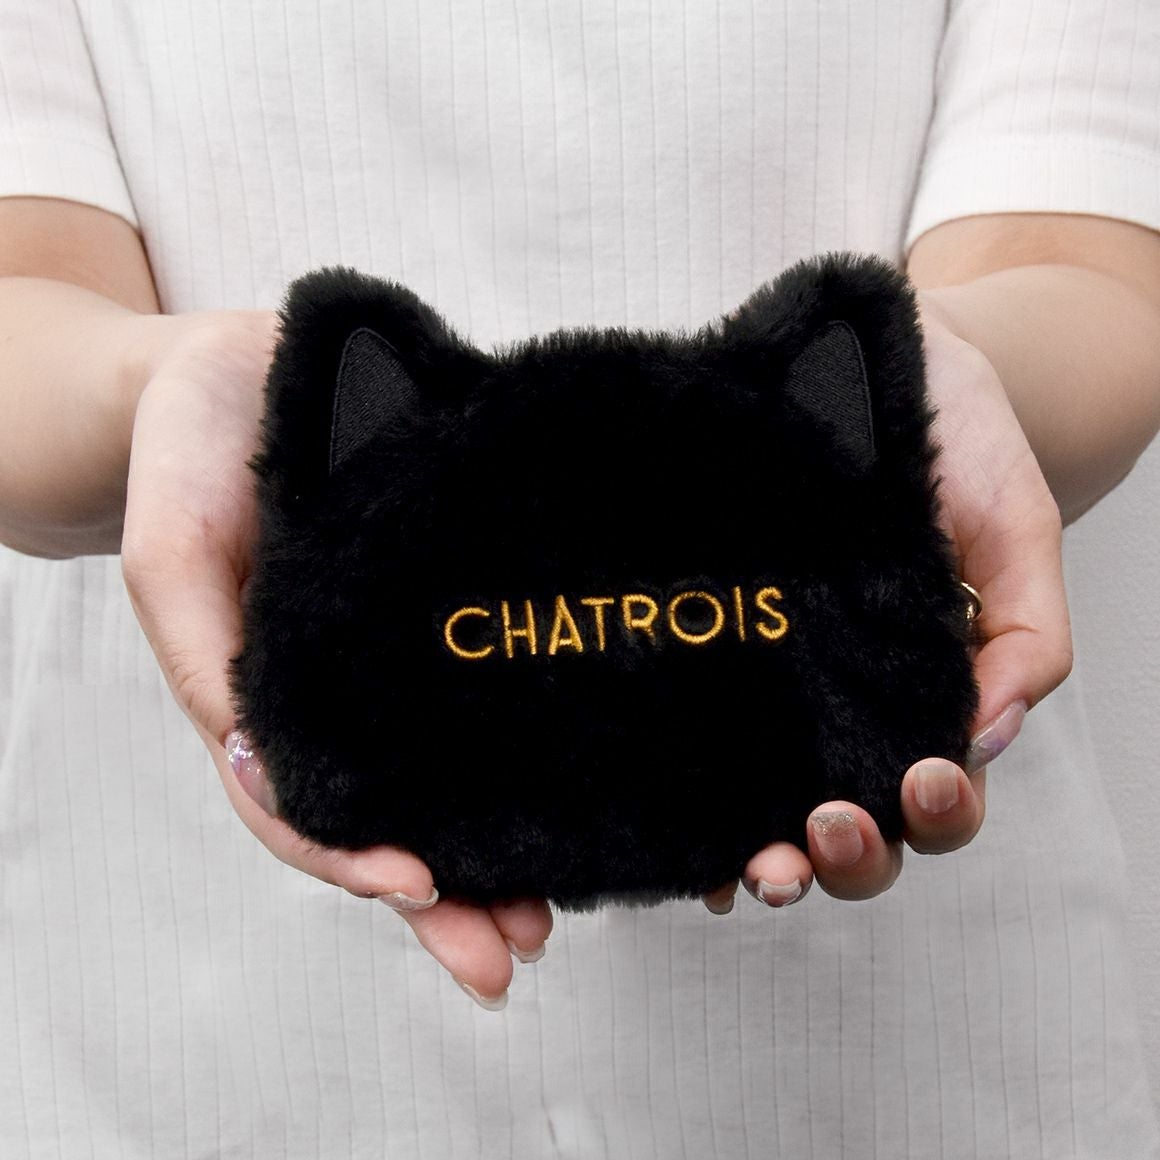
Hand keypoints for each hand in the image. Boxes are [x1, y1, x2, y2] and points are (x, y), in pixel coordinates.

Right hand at [121, 312, 549, 1009]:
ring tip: (569, 890)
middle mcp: (351, 691)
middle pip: (402, 814)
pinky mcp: (458, 586)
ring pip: (461, 761)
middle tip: (519, 945)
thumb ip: (209, 666)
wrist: (241, 370)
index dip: (357, 862)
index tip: (422, 887)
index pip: (312, 811)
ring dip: (510, 833)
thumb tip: (263, 763)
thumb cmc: (187, 464)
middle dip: (458, 891)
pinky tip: (593, 756)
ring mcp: (405, 647)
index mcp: (278, 701)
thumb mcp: (176, 562)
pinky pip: (495, 667)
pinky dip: (535, 726)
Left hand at [701, 296, 1072, 914]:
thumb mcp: (1018, 532)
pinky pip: (710, 753)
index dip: (933, 815)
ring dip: (774, 855)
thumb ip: (1027, 635)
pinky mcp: (727, 652)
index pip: (936, 793)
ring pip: (778, 808)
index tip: (919, 779)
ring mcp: (783, 691)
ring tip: (759, 865)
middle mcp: (852, 709)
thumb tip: (987, 735)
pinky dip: (702, 812)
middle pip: (860, 826)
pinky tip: (685, 840)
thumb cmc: (961, 453)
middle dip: (851, 856)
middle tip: (826, 827)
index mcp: (929, 696)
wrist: (885, 370)